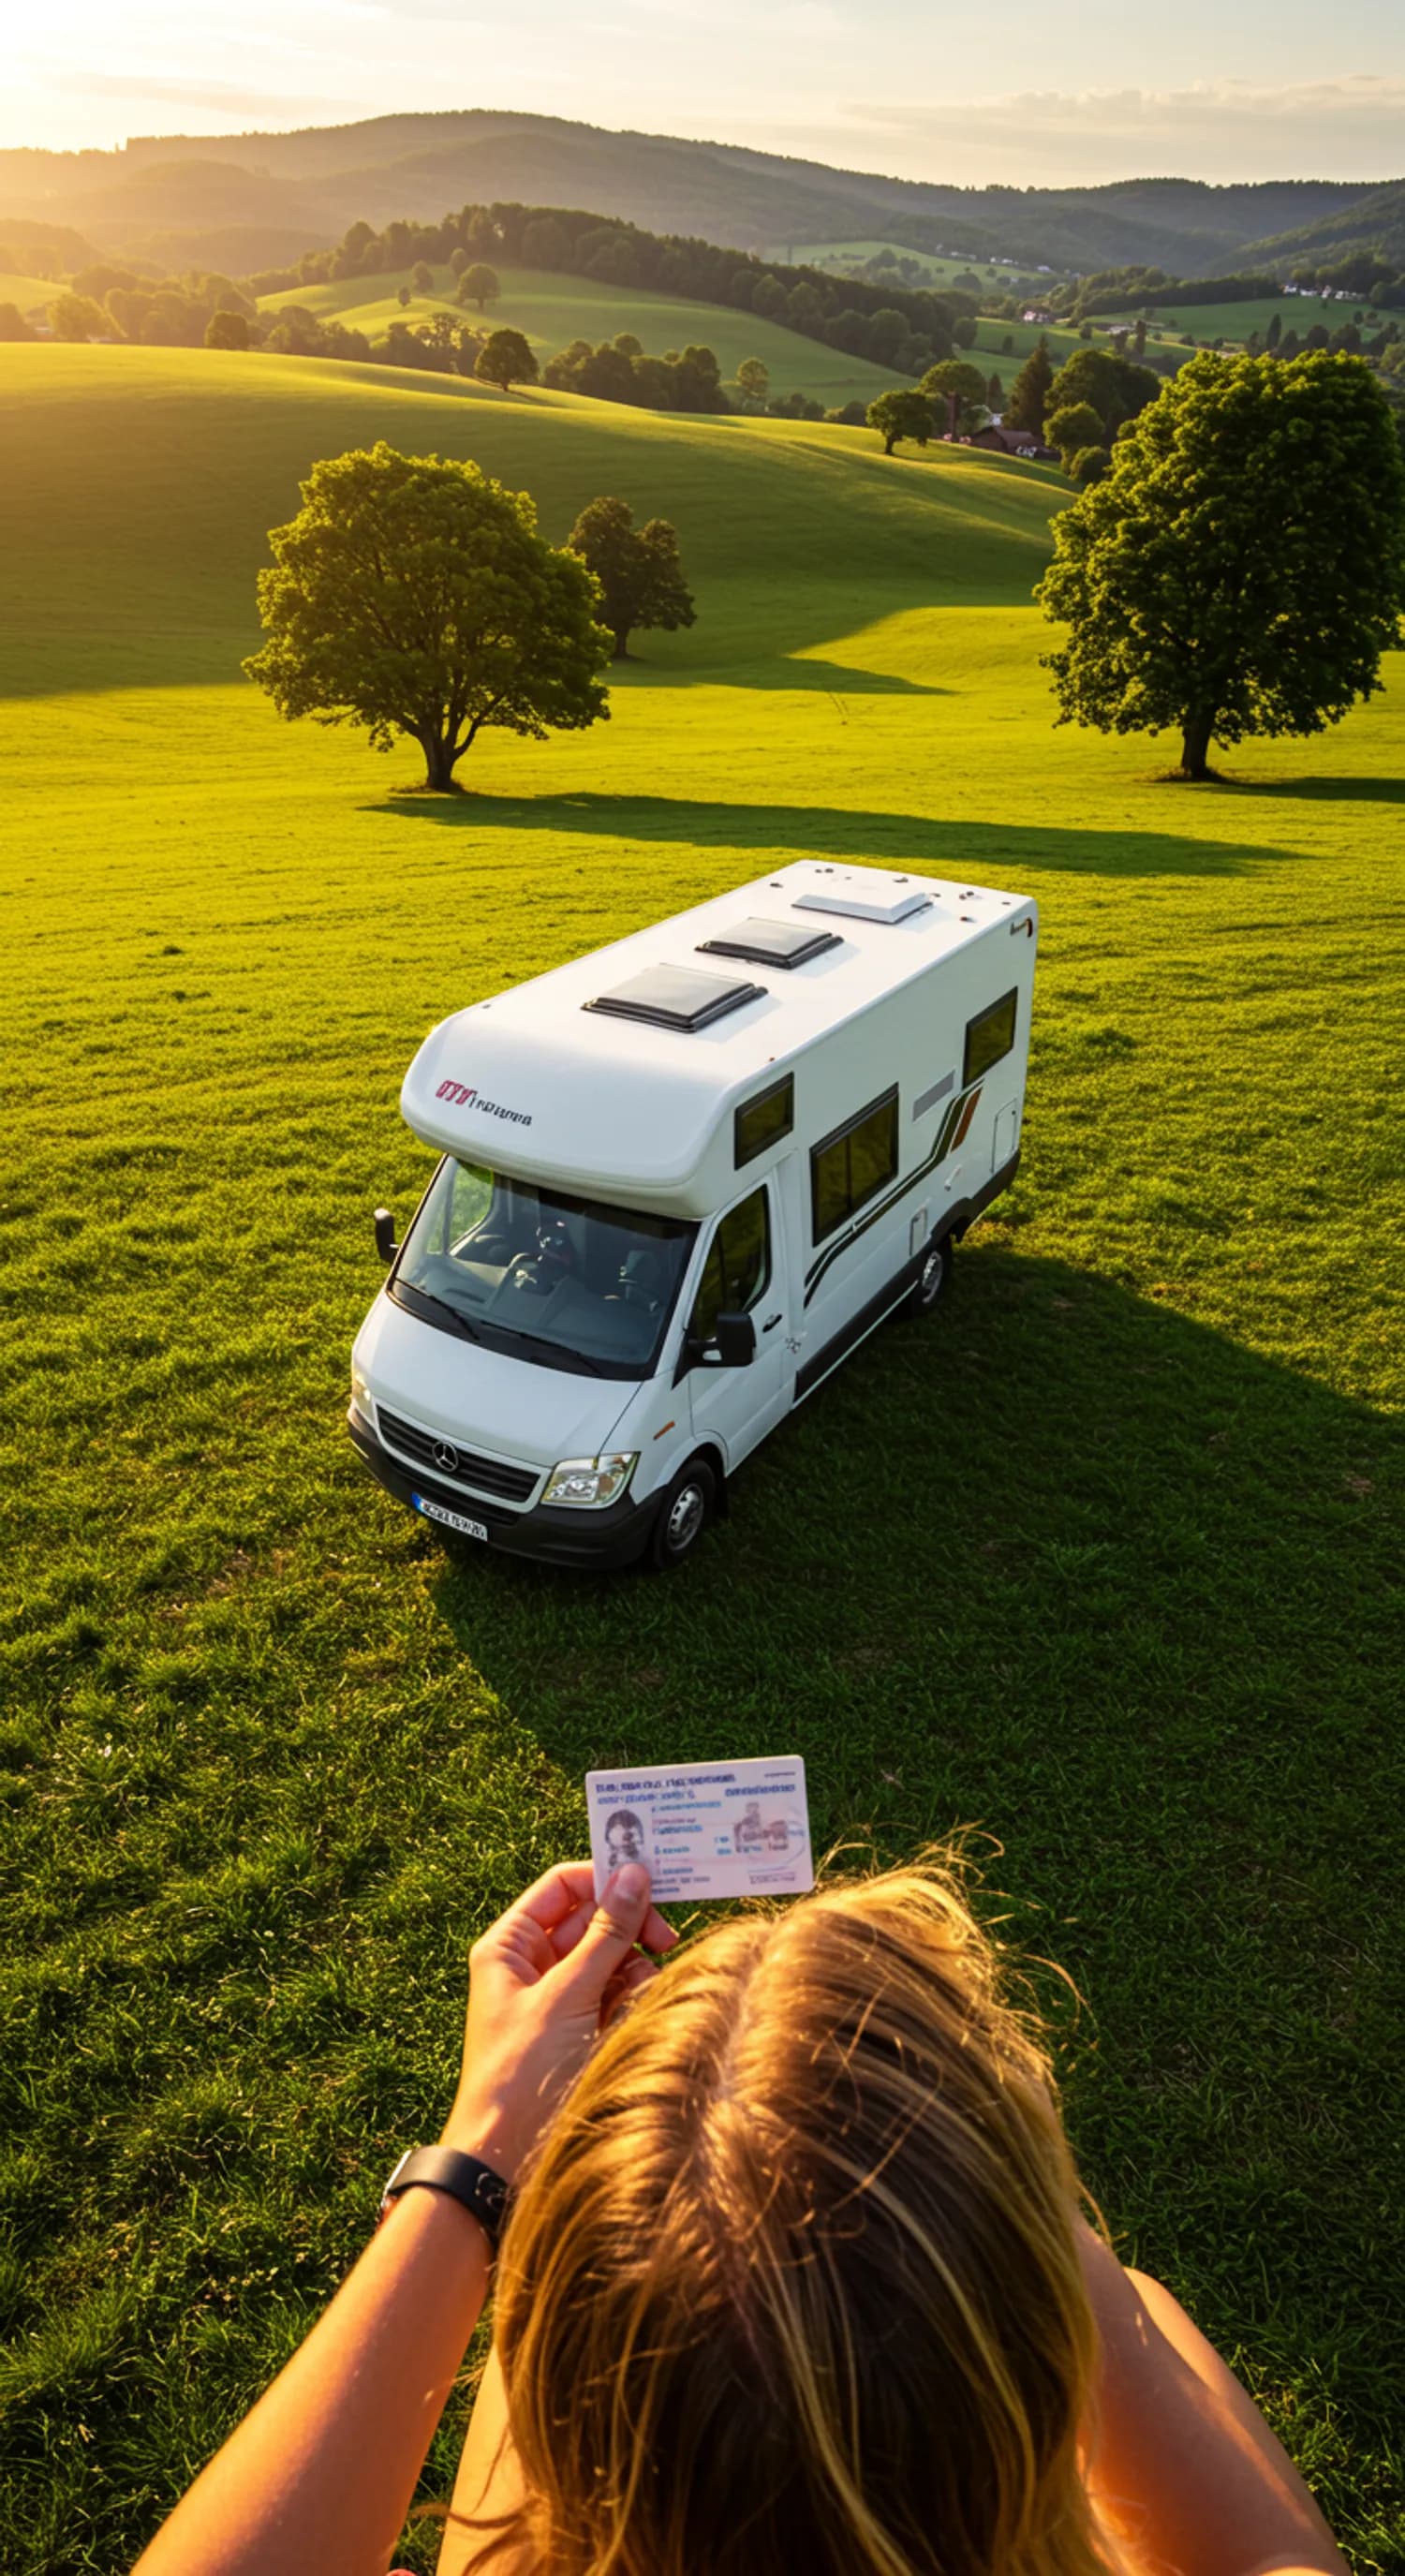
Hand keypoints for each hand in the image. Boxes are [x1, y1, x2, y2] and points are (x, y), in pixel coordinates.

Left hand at [441, 1860, 676, 2182]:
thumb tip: (636, 1876)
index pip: (564, 1887)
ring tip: (643, 1992)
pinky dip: (633, 1999)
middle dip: (630, 1927)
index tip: (652, 1883)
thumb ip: (606, 1935)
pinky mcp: (581, 2030)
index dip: (605, 1879)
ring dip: (634, 1968)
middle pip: (593, 1919)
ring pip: (612, 1957)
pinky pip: (616, 1994)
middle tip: (666, 1938)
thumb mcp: (567, 1996)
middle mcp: (534, 1964)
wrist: (504, 2157)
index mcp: (511, 1945)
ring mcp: (559, 1998)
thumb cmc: (521, 2071)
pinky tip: (637, 2016)